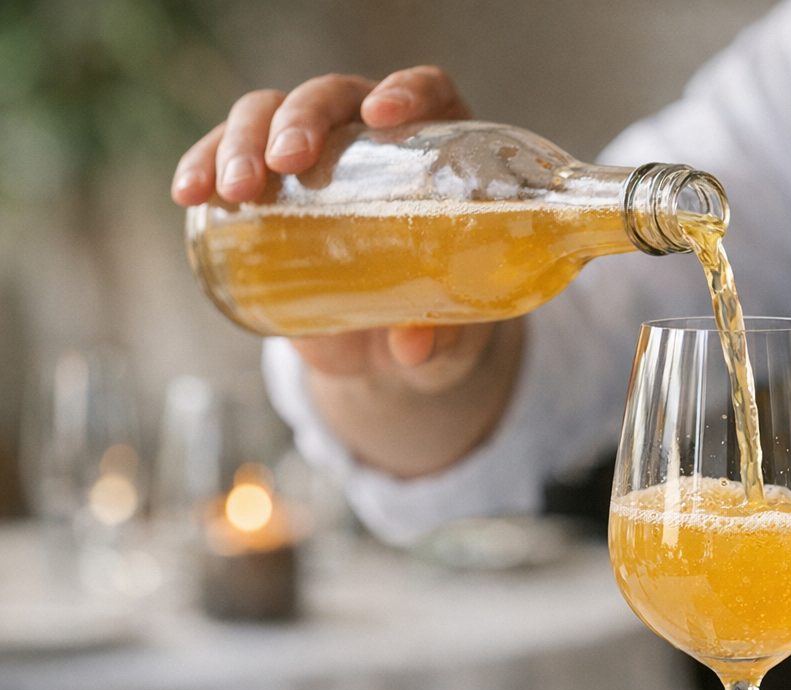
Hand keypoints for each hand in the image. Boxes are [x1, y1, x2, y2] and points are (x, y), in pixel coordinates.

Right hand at [170, 67, 486, 386]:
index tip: (381, 116)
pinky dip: (201, 164)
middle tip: (287, 163)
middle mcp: (369, 134)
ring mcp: (311, 152)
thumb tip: (411, 348)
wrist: (384, 347)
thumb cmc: (435, 317)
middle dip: (301, 119)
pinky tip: (189, 191)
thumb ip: (442, 336)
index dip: (406, 91)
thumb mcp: (451, 334)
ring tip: (237, 190)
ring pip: (268, 113)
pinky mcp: (265, 184)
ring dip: (243, 141)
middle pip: (333, 96)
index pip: (426, 92)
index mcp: (435, 150)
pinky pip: (224, 154)